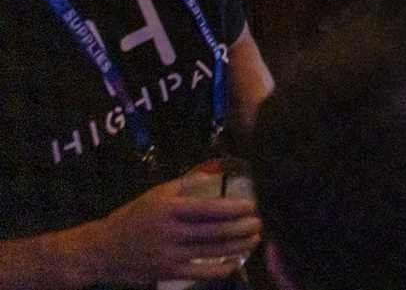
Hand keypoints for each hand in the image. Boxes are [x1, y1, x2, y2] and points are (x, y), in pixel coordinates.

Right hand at [77, 171, 259, 284]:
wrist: (103, 250)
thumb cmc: (134, 216)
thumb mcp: (156, 194)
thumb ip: (186, 185)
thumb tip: (216, 175)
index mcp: (167, 208)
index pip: (208, 209)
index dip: (233, 209)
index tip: (252, 206)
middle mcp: (168, 232)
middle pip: (214, 232)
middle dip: (241, 228)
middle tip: (259, 223)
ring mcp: (168, 255)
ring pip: (211, 251)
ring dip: (237, 247)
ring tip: (255, 239)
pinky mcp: (166, 272)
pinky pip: (199, 272)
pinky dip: (220, 269)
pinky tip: (235, 263)